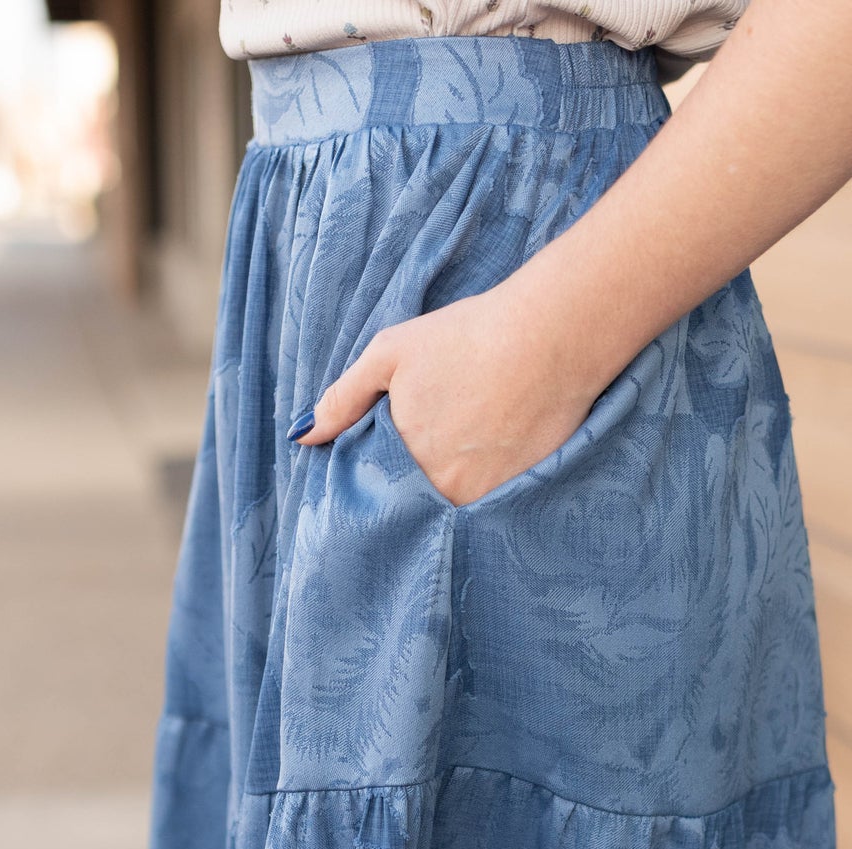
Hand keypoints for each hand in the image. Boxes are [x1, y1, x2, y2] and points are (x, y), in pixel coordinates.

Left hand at [292, 285, 607, 507]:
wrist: (550, 338)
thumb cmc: (466, 337)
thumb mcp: (389, 354)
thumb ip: (343, 399)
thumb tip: (301, 437)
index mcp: (401, 462)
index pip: (377, 490)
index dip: (381, 475)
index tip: (393, 457)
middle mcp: (440, 492)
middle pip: (416, 504)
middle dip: (415, 486)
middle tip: (442, 440)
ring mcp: (483, 499)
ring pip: (452, 508)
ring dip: (451, 489)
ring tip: (469, 445)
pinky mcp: (519, 498)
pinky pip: (492, 508)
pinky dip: (488, 489)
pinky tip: (496, 452)